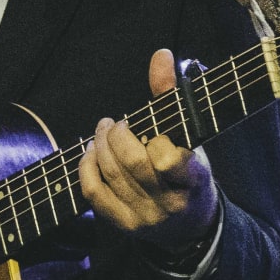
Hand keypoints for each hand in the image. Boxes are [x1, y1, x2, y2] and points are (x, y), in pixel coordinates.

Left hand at [82, 50, 218, 243]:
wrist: (188, 223)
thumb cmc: (187, 170)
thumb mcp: (190, 135)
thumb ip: (172, 95)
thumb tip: (161, 54)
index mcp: (194, 180)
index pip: (169, 159)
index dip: (154, 141)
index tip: (147, 128)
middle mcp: (170, 203)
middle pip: (130, 163)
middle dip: (115, 135)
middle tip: (112, 123)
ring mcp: (145, 217)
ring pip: (110, 174)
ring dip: (99, 145)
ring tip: (102, 132)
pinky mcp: (122, 225)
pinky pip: (93, 192)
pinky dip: (86, 167)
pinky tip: (90, 152)